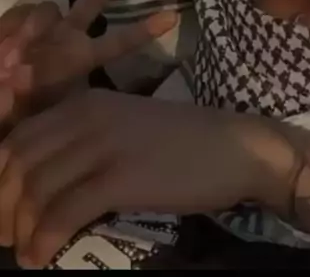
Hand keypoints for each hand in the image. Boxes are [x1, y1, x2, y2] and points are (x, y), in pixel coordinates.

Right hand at [0, 0, 176, 126]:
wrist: (0, 101)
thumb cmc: (15, 118)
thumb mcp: (24, 120)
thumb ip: (15, 102)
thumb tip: (12, 73)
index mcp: (76, 63)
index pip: (114, 44)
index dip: (140, 31)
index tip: (171, 17)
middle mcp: (65, 39)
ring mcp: (41, 28)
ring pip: (46, 7)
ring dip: (33, 27)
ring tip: (11, 61)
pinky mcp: (15, 22)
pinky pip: (17, 15)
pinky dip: (10, 29)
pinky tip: (4, 50)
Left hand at [0, 91, 294, 267]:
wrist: (235, 147)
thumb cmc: (180, 143)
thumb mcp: (122, 127)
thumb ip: (82, 142)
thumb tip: (36, 184)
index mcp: (84, 102)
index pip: (17, 138)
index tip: (3, 213)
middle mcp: (86, 115)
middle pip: (18, 163)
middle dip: (3, 206)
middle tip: (6, 239)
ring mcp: (104, 143)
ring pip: (36, 189)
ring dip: (20, 230)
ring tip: (23, 253)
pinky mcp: (122, 175)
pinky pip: (64, 212)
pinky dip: (44, 240)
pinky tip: (39, 258)